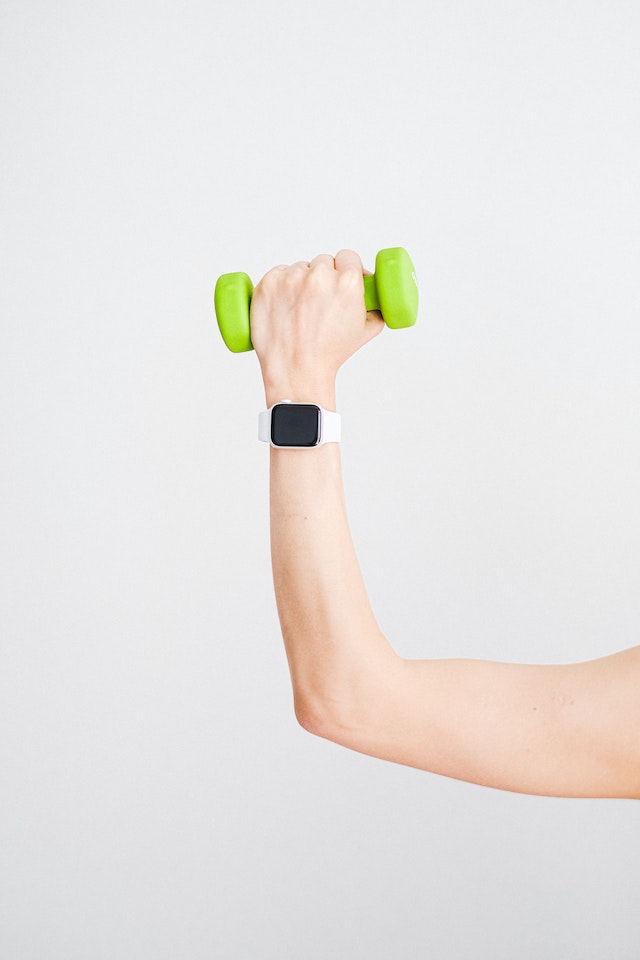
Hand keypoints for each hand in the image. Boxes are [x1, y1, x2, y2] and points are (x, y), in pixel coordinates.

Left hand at [250, 249, 384, 406]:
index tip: (341, 277)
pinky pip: (278, 273)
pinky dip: (280, 285)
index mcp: (347, 282)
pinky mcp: (269, 283)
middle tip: (320, 300)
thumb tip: (377, 301)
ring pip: (300, 268)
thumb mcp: (364, 333)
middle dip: (324, 277)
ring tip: (300, 308)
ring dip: (301, 281)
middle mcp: (319, 276)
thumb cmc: (329, 355)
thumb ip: (376, 311)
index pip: (348, 257)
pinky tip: (284, 304)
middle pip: (323, 262)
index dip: (345, 268)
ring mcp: (291, 278)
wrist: (296, 371)